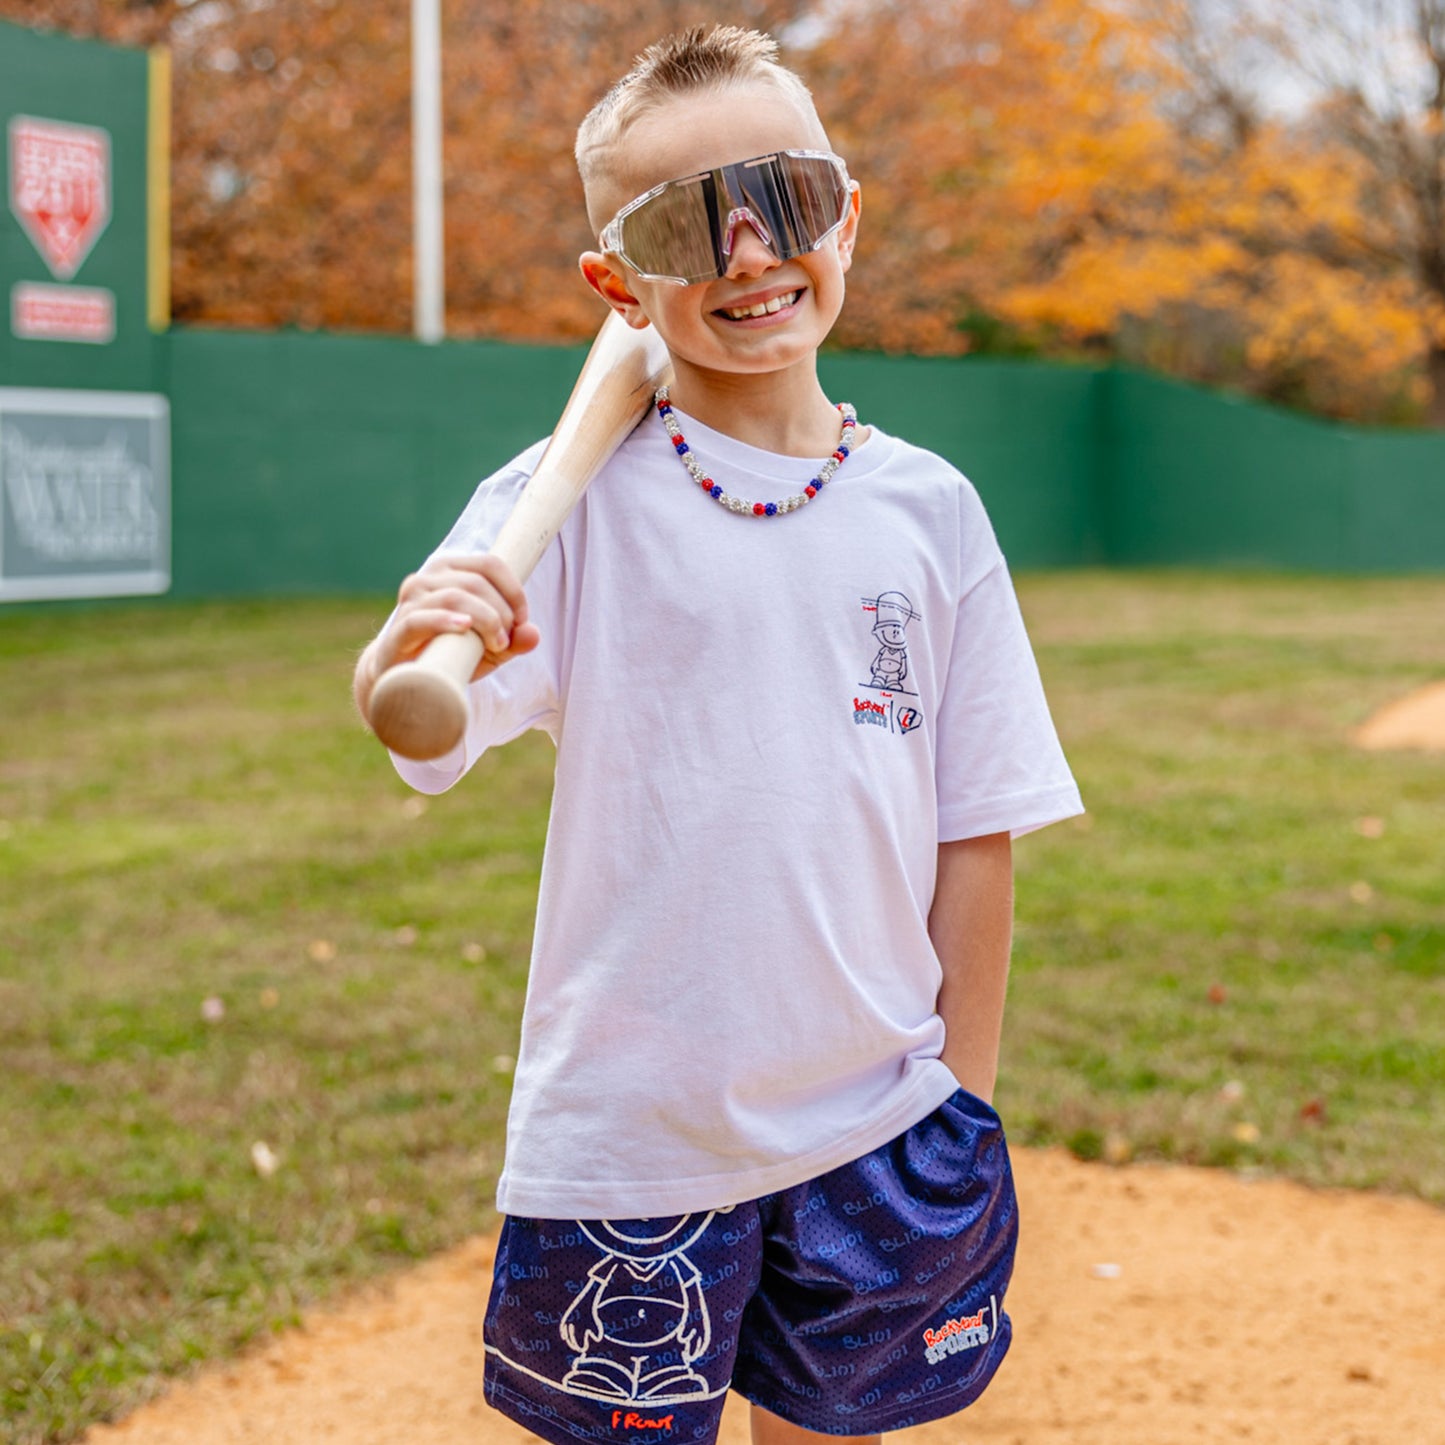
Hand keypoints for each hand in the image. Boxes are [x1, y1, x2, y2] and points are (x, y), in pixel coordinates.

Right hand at [354, 553, 539, 723]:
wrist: (408, 680)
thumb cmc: (451, 654)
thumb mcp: (490, 648)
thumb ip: (513, 640)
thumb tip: (534, 634)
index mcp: (450, 571)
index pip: (489, 564)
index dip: (514, 591)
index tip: (522, 621)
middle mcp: (427, 579)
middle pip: (477, 583)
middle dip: (502, 613)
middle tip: (506, 641)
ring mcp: (411, 602)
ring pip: (456, 597)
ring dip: (486, 621)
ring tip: (495, 645)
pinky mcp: (399, 628)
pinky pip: (422, 618)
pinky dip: (446, 622)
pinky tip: (464, 628)